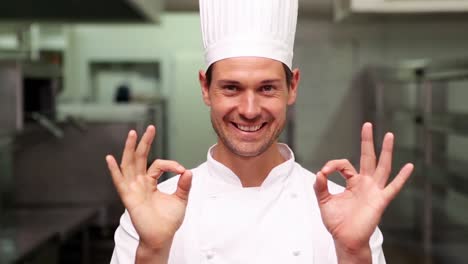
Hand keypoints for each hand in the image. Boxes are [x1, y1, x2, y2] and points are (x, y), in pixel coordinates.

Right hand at [106, 125, 191, 249]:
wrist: (161, 237)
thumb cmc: (168, 221)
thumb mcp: (180, 199)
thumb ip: (184, 185)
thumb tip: (188, 171)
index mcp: (150, 182)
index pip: (157, 165)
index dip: (170, 164)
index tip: (182, 171)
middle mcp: (140, 183)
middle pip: (140, 158)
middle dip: (145, 142)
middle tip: (150, 127)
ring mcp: (133, 189)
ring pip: (129, 164)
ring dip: (130, 149)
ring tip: (132, 134)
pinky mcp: (129, 197)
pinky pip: (119, 182)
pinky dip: (114, 170)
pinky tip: (110, 158)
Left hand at [314, 123, 413, 258]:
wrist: (345, 239)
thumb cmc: (337, 222)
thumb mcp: (324, 201)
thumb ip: (320, 186)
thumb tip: (319, 172)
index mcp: (352, 182)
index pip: (344, 165)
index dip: (333, 165)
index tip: (324, 172)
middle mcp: (365, 183)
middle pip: (368, 157)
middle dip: (367, 141)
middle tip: (367, 125)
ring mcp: (374, 190)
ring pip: (382, 166)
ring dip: (386, 151)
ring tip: (389, 135)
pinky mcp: (380, 200)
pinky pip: (393, 187)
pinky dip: (402, 177)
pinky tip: (409, 166)